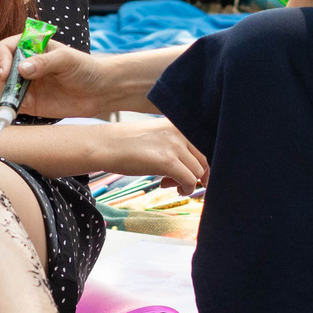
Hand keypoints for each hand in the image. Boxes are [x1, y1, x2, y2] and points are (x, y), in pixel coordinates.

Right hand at [0, 39, 118, 121]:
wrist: (99, 91)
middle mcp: (22, 66)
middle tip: (12, 89)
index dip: (1, 61)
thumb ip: (44, 61)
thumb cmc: (85, 68)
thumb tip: (23, 69)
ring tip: (15, 105)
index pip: (3, 50)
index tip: (7, 72)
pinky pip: (1, 108)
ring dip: (2, 99)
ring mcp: (22, 86)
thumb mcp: (67, 59)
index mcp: (29, 47)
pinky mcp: (25, 105)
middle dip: (3, 82)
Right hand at [91, 118, 208, 192]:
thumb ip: (176, 145)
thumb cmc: (128, 143)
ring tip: (174, 186)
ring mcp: (174, 145)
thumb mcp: (157, 136)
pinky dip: (187, 189)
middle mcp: (180, 131)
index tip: (197, 173)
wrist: (106, 145)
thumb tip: (194, 168)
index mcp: (178, 123)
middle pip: (206, 158)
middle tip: (184, 183)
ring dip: (190, 183)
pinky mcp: (167, 161)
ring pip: (199, 171)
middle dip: (200, 174)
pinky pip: (189, 180)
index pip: (205, 143)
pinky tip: (175, 189)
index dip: (203, 162)